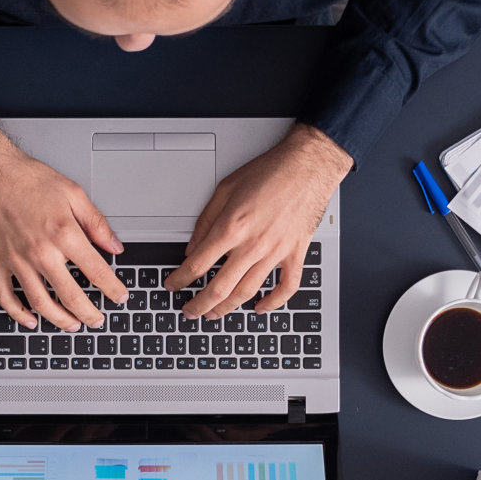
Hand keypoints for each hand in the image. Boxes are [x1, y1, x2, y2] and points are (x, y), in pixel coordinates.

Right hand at [0, 118, 128, 330]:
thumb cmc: (27, 178)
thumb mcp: (73, 192)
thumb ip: (96, 223)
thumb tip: (115, 246)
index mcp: (64, 234)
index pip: (97, 272)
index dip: (113, 289)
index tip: (120, 297)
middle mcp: (41, 252)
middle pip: (71, 296)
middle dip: (90, 314)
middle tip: (98, 320)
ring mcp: (16, 261)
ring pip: (40, 303)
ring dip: (59, 319)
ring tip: (72, 324)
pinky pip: (6, 296)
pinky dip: (18, 313)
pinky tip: (30, 319)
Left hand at [167, 124, 350, 318]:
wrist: (307, 166)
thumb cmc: (269, 172)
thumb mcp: (225, 189)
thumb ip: (206, 221)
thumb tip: (193, 248)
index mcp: (231, 227)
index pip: (197, 264)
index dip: (180, 279)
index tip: (173, 284)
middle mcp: (252, 244)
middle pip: (219, 287)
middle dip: (199, 304)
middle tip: (189, 311)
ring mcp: (276, 252)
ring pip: (247, 291)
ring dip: (227, 308)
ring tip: (214, 314)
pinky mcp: (296, 253)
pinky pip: (286, 287)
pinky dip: (273, 302)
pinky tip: (260, 307)